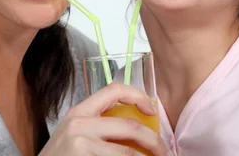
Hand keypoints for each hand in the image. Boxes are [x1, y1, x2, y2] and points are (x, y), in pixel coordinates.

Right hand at [40, 82, 169, 155]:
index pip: (114, 90)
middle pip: (130, 126)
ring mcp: (81, 144)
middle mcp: (80, 125)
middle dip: (154, 141)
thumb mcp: (73, 134)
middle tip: (164, 151)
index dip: (138, 96)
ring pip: (128, 153)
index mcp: (79, 112)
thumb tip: (135, 127)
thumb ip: (97, 125)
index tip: (152, 109)